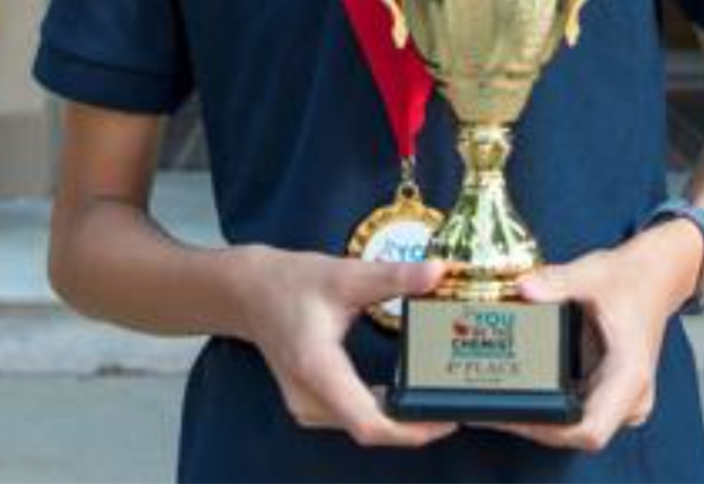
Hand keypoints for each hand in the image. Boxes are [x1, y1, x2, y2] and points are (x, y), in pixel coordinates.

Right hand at [229, 246, 456, 447]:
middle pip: (368, 428)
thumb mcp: (346, 274)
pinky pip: (352, 418)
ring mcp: (307, 406)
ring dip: (398, 421)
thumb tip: (437, 272)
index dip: (409, 430)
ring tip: (436, 402)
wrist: (250, 291)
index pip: (367, 422)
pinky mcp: (311, 404)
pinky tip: (404, 397)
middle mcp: (310, 398)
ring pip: (361, 427)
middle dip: (413, 424)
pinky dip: (381, 412)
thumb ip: (394, 276)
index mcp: (317, 368)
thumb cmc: (293, 282)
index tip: (444, 419)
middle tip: (453, 405)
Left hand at [478, 218, 703, 450]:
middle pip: (576, 432)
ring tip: (501, 396)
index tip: (518, 414)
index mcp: (629, 375)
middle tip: (494, 405)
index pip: (590, 429)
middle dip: (535, 423)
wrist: (655, 277)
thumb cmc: (631, 279)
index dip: (551, 430)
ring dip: (540, 417)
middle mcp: (629, 397)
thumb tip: (524, 288)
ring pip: (575, 426)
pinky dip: (550, 405)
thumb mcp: (592, 275)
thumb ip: (557, 282)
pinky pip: (576, 412)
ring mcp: (620, 400)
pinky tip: (524, 388)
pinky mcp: (608, 393)